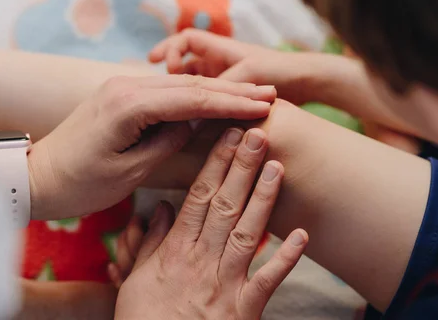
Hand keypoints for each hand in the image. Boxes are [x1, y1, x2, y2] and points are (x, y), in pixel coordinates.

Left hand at [27, 75, 275, 219]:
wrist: (38, 176)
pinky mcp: (122, 94)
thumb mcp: (128, 170)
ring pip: (181, 85)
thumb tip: (195, 122)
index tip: (264, 106)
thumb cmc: (80, 183)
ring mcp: (123, 86)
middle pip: (191, 85)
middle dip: (233, 90)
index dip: (231, 103)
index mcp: (128, 105)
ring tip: (254, 92)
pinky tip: (217, 97)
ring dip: (218, 89)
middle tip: (270, 93)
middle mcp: (126, 86)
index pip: (191, 100)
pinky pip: (167, 91)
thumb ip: (167, 141)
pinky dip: (196, 95)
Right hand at [115, 128, 307, 319]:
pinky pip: (268, 280)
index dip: (215, 164)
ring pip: (247, 233)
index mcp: (175, 251)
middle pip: (225, 206)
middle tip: (258, 134)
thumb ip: (150, 242)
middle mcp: (202, 260)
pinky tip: (302, 233)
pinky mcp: (245, 309)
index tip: (227, 136)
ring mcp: (226, 283)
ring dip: (263, 199)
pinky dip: (286, 258)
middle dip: (242, 168)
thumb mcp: (135, 281)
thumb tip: (161, 207)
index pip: (198, 197)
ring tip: (276, 166)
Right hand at [149, 29, 322, 104]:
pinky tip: (191, 126)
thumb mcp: (249, 73)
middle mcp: (220, 62)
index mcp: (220, 48)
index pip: (185, 40)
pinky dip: (200, 109)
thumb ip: (223, 86)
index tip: (155, 62)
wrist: (309, 80)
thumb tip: (197, 105)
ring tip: (169, 112)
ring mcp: (226, 79)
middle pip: (186, 64)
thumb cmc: (281, 69)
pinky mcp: (233, 97)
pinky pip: (209, 102)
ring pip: (196, 85)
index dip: (168, 48)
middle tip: (158, 90)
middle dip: (171, 75)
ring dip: (186, 95)